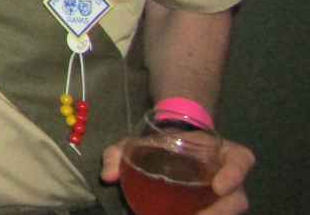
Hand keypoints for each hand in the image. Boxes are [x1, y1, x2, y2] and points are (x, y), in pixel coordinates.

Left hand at [102, 137, 254, 213]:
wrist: (167, 147)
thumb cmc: (158, 143)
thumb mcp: (136, 142)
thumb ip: (118, 154)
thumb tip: (107, 176)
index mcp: (219, 151)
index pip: (241, 159)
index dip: (236, 173)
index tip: (218, 186)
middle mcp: (226, 175)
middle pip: (238, 197)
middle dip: (222, 211)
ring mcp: (222, 195)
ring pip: (230, 210)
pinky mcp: (212, 207)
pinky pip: (214, 214)